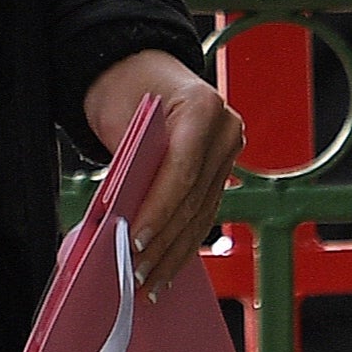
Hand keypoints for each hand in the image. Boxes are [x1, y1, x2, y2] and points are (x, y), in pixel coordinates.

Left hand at [82, 50, 244, 288]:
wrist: (138, 68)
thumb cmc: (126, 89)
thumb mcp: (121, 120)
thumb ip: (131, 166)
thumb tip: (122, 224)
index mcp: (204, 108)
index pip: (181, 173)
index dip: (157, 212)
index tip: (134, 241)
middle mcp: (226, 130)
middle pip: (193, 201)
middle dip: (162, 243)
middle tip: (136, 274)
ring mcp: (229, 151)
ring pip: (202, 215)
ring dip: (174, 254)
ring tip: (149, 283)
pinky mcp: (223, 171)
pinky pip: (204, 213)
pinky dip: (184, 243)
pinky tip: (168, 269)